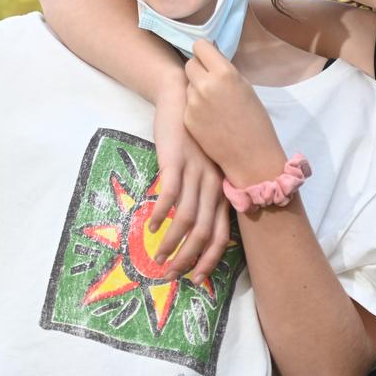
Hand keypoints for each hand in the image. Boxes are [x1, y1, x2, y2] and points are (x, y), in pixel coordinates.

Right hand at [148, 87, 232, 281]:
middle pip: (204, 232)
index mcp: (222, 188)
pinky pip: (169, 194)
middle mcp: (213, 183)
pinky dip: (161, 215)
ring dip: (171, 243)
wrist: (182, 97)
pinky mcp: (176, 161)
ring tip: (157, 256)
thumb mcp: (206, 167)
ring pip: (187, 218)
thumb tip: (195, 230)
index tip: (197, 278)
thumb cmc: (193, 137)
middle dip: (188, 258)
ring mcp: (195, 172)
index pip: (223, 233)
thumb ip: (204, 195)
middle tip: (171, 274)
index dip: (210, 259)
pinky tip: (152, 226)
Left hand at [183, 40, 285, 187]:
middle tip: (210, 80)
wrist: (251, 156)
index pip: (200, 46)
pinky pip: (187, 103)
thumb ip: (225, 72)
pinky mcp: (187, 119)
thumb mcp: (245, 87)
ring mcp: (193, 103)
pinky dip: (195, 107)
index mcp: (225, 73)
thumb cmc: (255, 120)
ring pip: (188, 84)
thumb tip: (211, 58)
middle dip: (198, 69)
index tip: (209, 58)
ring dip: (196, 88)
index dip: (205, 52)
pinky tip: (209, 118)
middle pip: (190, 64)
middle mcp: (205, 85)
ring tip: (213, 104)